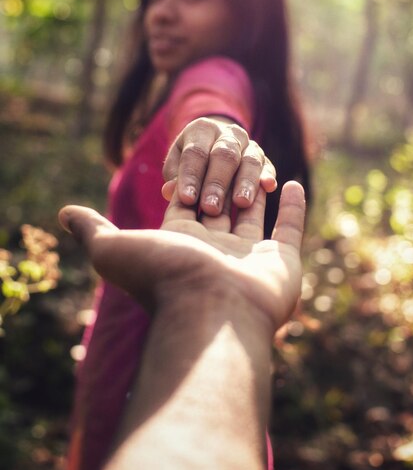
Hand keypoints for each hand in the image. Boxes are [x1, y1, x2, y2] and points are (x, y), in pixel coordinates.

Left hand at [58, 181, 304, 333]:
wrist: (210, 311)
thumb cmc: (163, 277)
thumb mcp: (113, 248)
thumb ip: (92, 230)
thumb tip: (63, 214)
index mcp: (181, 243)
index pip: (185, 205)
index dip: (188, 184)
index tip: (192, 163)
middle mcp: (214, 251)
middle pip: (220, 208)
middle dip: (222, 184)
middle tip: (230, 157)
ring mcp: (249, 257)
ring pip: (254, 216)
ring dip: (256, 192)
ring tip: (262, 168)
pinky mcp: (280, 261)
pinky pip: (289, 227)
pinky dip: (293, 206)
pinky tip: (291, 184)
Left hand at [162, 117, 276, 216]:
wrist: (215, 151)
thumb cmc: (191, 165)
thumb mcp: (176, 168)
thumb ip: (174, 178)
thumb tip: (170, 191)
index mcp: (202, 130)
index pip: (195, 152)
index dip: (191, 176)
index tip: (187, 199)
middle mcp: (228, 133)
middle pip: (224, 155)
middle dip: (217, 182)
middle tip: (211, 207)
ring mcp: (249, 145)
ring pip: (250, 160)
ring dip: (245, 182)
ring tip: (240, 202)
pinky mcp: (264, 159)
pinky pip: (268, 166)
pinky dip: (268, 176)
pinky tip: (268, 187)